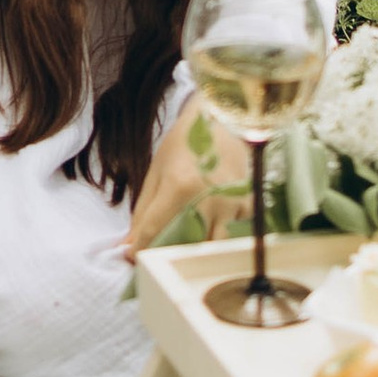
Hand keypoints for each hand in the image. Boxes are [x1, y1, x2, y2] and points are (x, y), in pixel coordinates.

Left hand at [124, 100, 236, 260]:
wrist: (221, 120)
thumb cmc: (185, 145)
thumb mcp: (157, 173)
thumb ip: (143, 212)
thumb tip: (129, 245)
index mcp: (180, 187)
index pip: (155, 231)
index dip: (140, 249)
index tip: (134, 256)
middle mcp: (209, 199)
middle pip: (186, 247)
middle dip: (169, 255)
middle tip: (159, 253)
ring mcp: (232, 204)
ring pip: (213, 248)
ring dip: (197, 252)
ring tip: (184, 247)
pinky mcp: (248, 205)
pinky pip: (234, 235)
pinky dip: (220, 238)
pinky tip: (211, 228)